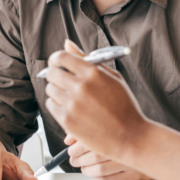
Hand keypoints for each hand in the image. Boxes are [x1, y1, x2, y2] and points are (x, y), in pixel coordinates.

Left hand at [43, 40, 151, 161]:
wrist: (130, 136)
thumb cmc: (124, 105)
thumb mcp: (112, 77)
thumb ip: (87, 59)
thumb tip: (67, 44)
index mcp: (93, 72)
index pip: (61, 57)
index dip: (56, 58)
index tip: (57, 62)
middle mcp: (80, 87)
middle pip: (52, 73)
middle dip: (55, 74)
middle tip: (64, 80)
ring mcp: (72, 105)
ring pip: (50, 90)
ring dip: (57, 90)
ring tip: (71, 96)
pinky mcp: (67, 121)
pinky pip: (51, 106)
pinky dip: (58, 105)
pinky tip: (71, 108)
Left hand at [64, 135, 150, 179]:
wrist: (148, 147)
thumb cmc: (122, 137)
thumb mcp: (105, 129)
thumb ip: (85, 131)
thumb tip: (68, 141)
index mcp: (120, 132)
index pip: (93, 141)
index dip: (77, 148)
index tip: (71, 151)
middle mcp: (127, 148)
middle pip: (96, 156)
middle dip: (80, 160)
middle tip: (74, 160)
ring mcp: (131, 164)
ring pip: (100, 170)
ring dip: (87, 170)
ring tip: (83, 167)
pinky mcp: (132, 177)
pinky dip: (97, 178)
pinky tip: (96, 173)